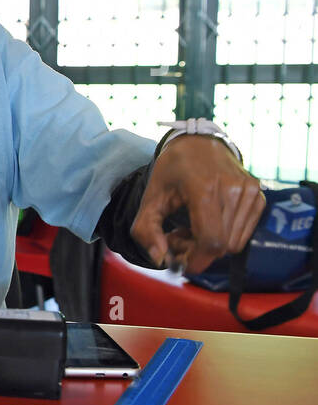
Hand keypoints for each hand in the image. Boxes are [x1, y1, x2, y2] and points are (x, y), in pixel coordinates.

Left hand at [130, 135, 265, 273]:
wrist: (200, 143)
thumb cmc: (172, 170)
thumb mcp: (149, 197)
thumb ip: (145, 230)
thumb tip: (160, 259)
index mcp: (205, 189)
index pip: (211, 241)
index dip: (196, 260)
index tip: (178, 261)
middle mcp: (234, 190)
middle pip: (221, 246)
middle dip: (197, 252)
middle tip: (177, 237)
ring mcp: (250, 193)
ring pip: (234, 244)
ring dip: (210, 246)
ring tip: (190, 227)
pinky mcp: (259, 197)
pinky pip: (243, 234)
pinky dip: (225, 237)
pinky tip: (208, 222)